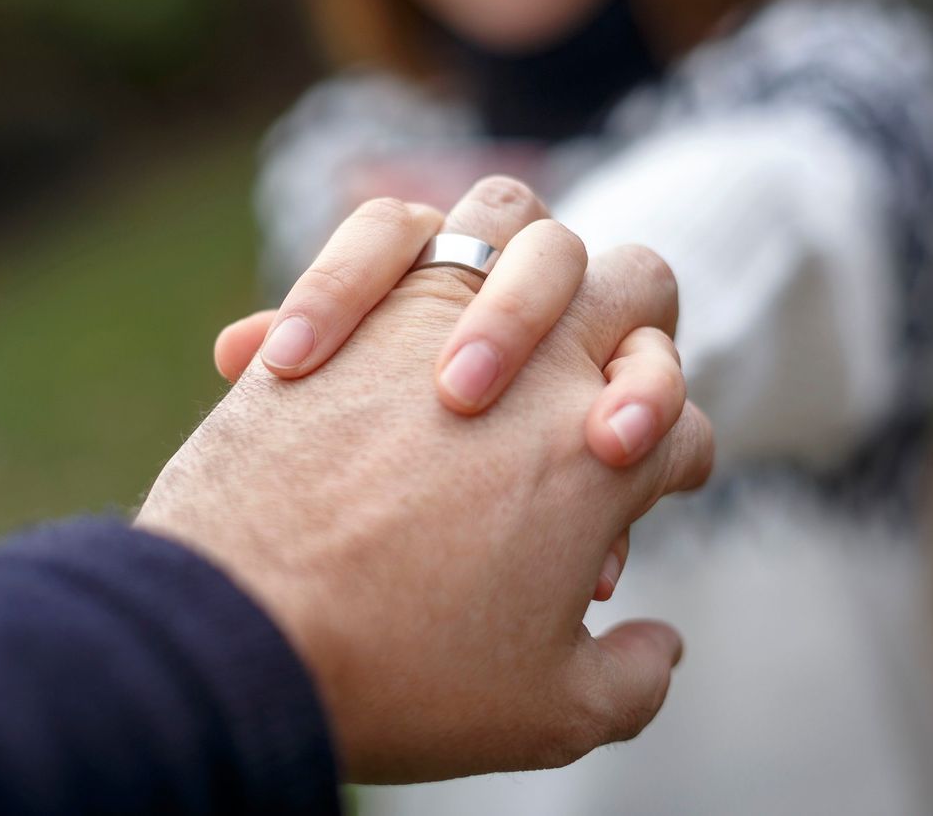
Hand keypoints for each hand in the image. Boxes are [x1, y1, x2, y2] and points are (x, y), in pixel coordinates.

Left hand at [136, 178, 713, 784]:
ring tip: (466, 374)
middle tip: (582, 435)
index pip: (684, 428)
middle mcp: (540, 364)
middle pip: (642, 285)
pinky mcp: (354, 304)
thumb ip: (628, 676)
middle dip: (636, 344)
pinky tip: (328, 350)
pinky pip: (386, 233)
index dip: (664, 471)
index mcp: (604, 455)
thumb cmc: (401, 679)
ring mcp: (441, 316)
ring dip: (518, 277)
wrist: (248, 638)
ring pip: (518, 221)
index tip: (595, 549)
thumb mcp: (546, 711)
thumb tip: (661, 643)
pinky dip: (366, 271)